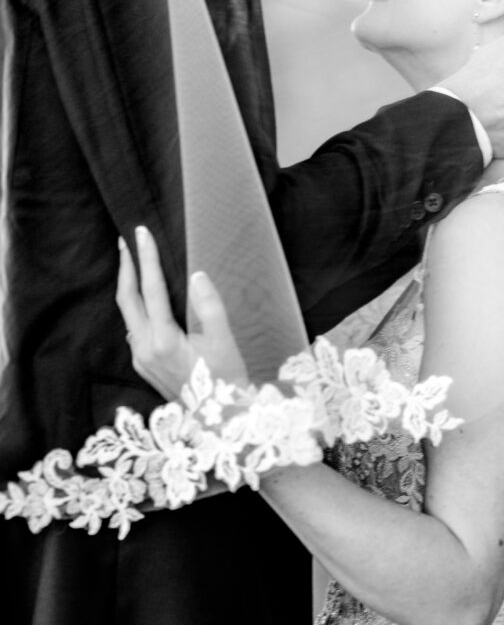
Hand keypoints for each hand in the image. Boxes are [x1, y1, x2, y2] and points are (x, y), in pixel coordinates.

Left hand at [116, 226, 246, 400]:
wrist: (219, 421)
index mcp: (163, 341)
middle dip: (126, 266)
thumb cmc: (226, 380)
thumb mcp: (224, 341)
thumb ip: (210, 306)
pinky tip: (143, 296)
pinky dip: (135, 304)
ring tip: (133, 261)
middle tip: (126, 240)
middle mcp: (144, 349)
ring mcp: (141, 358)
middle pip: (127, 299)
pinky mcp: (144, 364)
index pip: (150, 289)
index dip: (146, 258)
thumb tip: (197, 274)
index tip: (142, 233)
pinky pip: (134, 326)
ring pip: (128, 313)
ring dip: (128, 284)